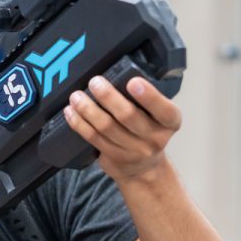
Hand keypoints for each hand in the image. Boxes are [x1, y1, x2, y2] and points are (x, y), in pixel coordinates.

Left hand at [63, 76, 181, 183]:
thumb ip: (145, 100)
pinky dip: (79, 123)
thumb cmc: (147, 132)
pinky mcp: (113, 157)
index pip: (164, 109)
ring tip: (76, 96)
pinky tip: (70, 112)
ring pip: (106, 127)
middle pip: (128, 116)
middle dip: (108, 97)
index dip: (149, 96)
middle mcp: (154, 138)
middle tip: (95, 82)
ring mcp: (133, 150)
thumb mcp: (157, 116)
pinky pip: (93, 138)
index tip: (133, 81)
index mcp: (169, 122)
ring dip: (88, 109)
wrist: (143, 168)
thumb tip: (117, 72)